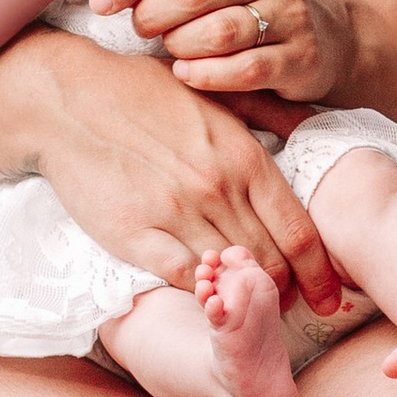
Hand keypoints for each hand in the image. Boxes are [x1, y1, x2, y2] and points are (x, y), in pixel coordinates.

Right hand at [14, 30, 345, 312]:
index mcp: (245, 157)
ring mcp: (177, 213)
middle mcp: (218, 189)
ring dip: (243, 296)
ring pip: (231, 277)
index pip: (300, 233)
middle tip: (282, 304)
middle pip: (272, 264)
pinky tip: (203, 292)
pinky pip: (185, 279)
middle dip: (284, 292)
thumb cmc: (142, 93)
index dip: (320, 275)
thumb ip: (268, 116)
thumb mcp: (215, 95)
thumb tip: (312, 125)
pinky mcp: (136, 234)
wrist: (68, 99)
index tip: (328, 298)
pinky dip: (200, 292)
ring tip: (245, 303)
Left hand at [92, 0, 352, 109]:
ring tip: (173, 49)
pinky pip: (241, 70)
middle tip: (142, 29)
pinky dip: (205, 75)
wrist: (336, 33)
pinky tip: (189, 73)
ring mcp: (290, 13)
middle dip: (152, 15)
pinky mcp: (300, 57)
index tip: (100, 1)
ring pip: (216, 32)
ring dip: (180, 47)